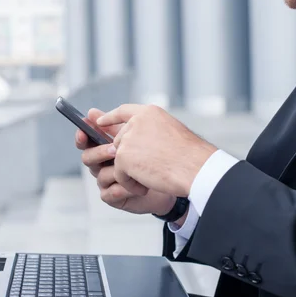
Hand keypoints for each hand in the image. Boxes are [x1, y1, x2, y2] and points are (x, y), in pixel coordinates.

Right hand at [76, 109, 175, 214]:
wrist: (168, 179)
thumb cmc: (151, 156)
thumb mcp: (134, 136)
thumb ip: (115, 125)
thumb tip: (92, 111)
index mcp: (103, 147)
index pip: (86, 141)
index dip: (82, 136)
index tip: (83, 130)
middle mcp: (101, 165)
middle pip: (87, 158)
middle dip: (99, 152)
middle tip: (114, 149)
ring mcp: (105, 181)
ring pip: (99, 175)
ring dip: (115, 171)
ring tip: (131, 168)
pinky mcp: (112, 197)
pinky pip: (108, 193)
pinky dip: (121, 188)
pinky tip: (135, 185)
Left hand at [97, 104, 216, 196]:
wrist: (196, 168)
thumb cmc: (190, 156)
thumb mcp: (170, 133)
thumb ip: (149, 132)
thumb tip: (129, 140)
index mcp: (149, 113)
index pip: (124, 111)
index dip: (110, 117)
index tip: (99, 122)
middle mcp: (136, 122)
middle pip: (119, 142)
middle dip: (129, 159)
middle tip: (151, 169)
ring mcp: (128, 139)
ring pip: (119, 160)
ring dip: (132, 173)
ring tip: (153, 177)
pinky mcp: (123, 157)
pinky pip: (119, 175)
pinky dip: (131, 184)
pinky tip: (147, 186)